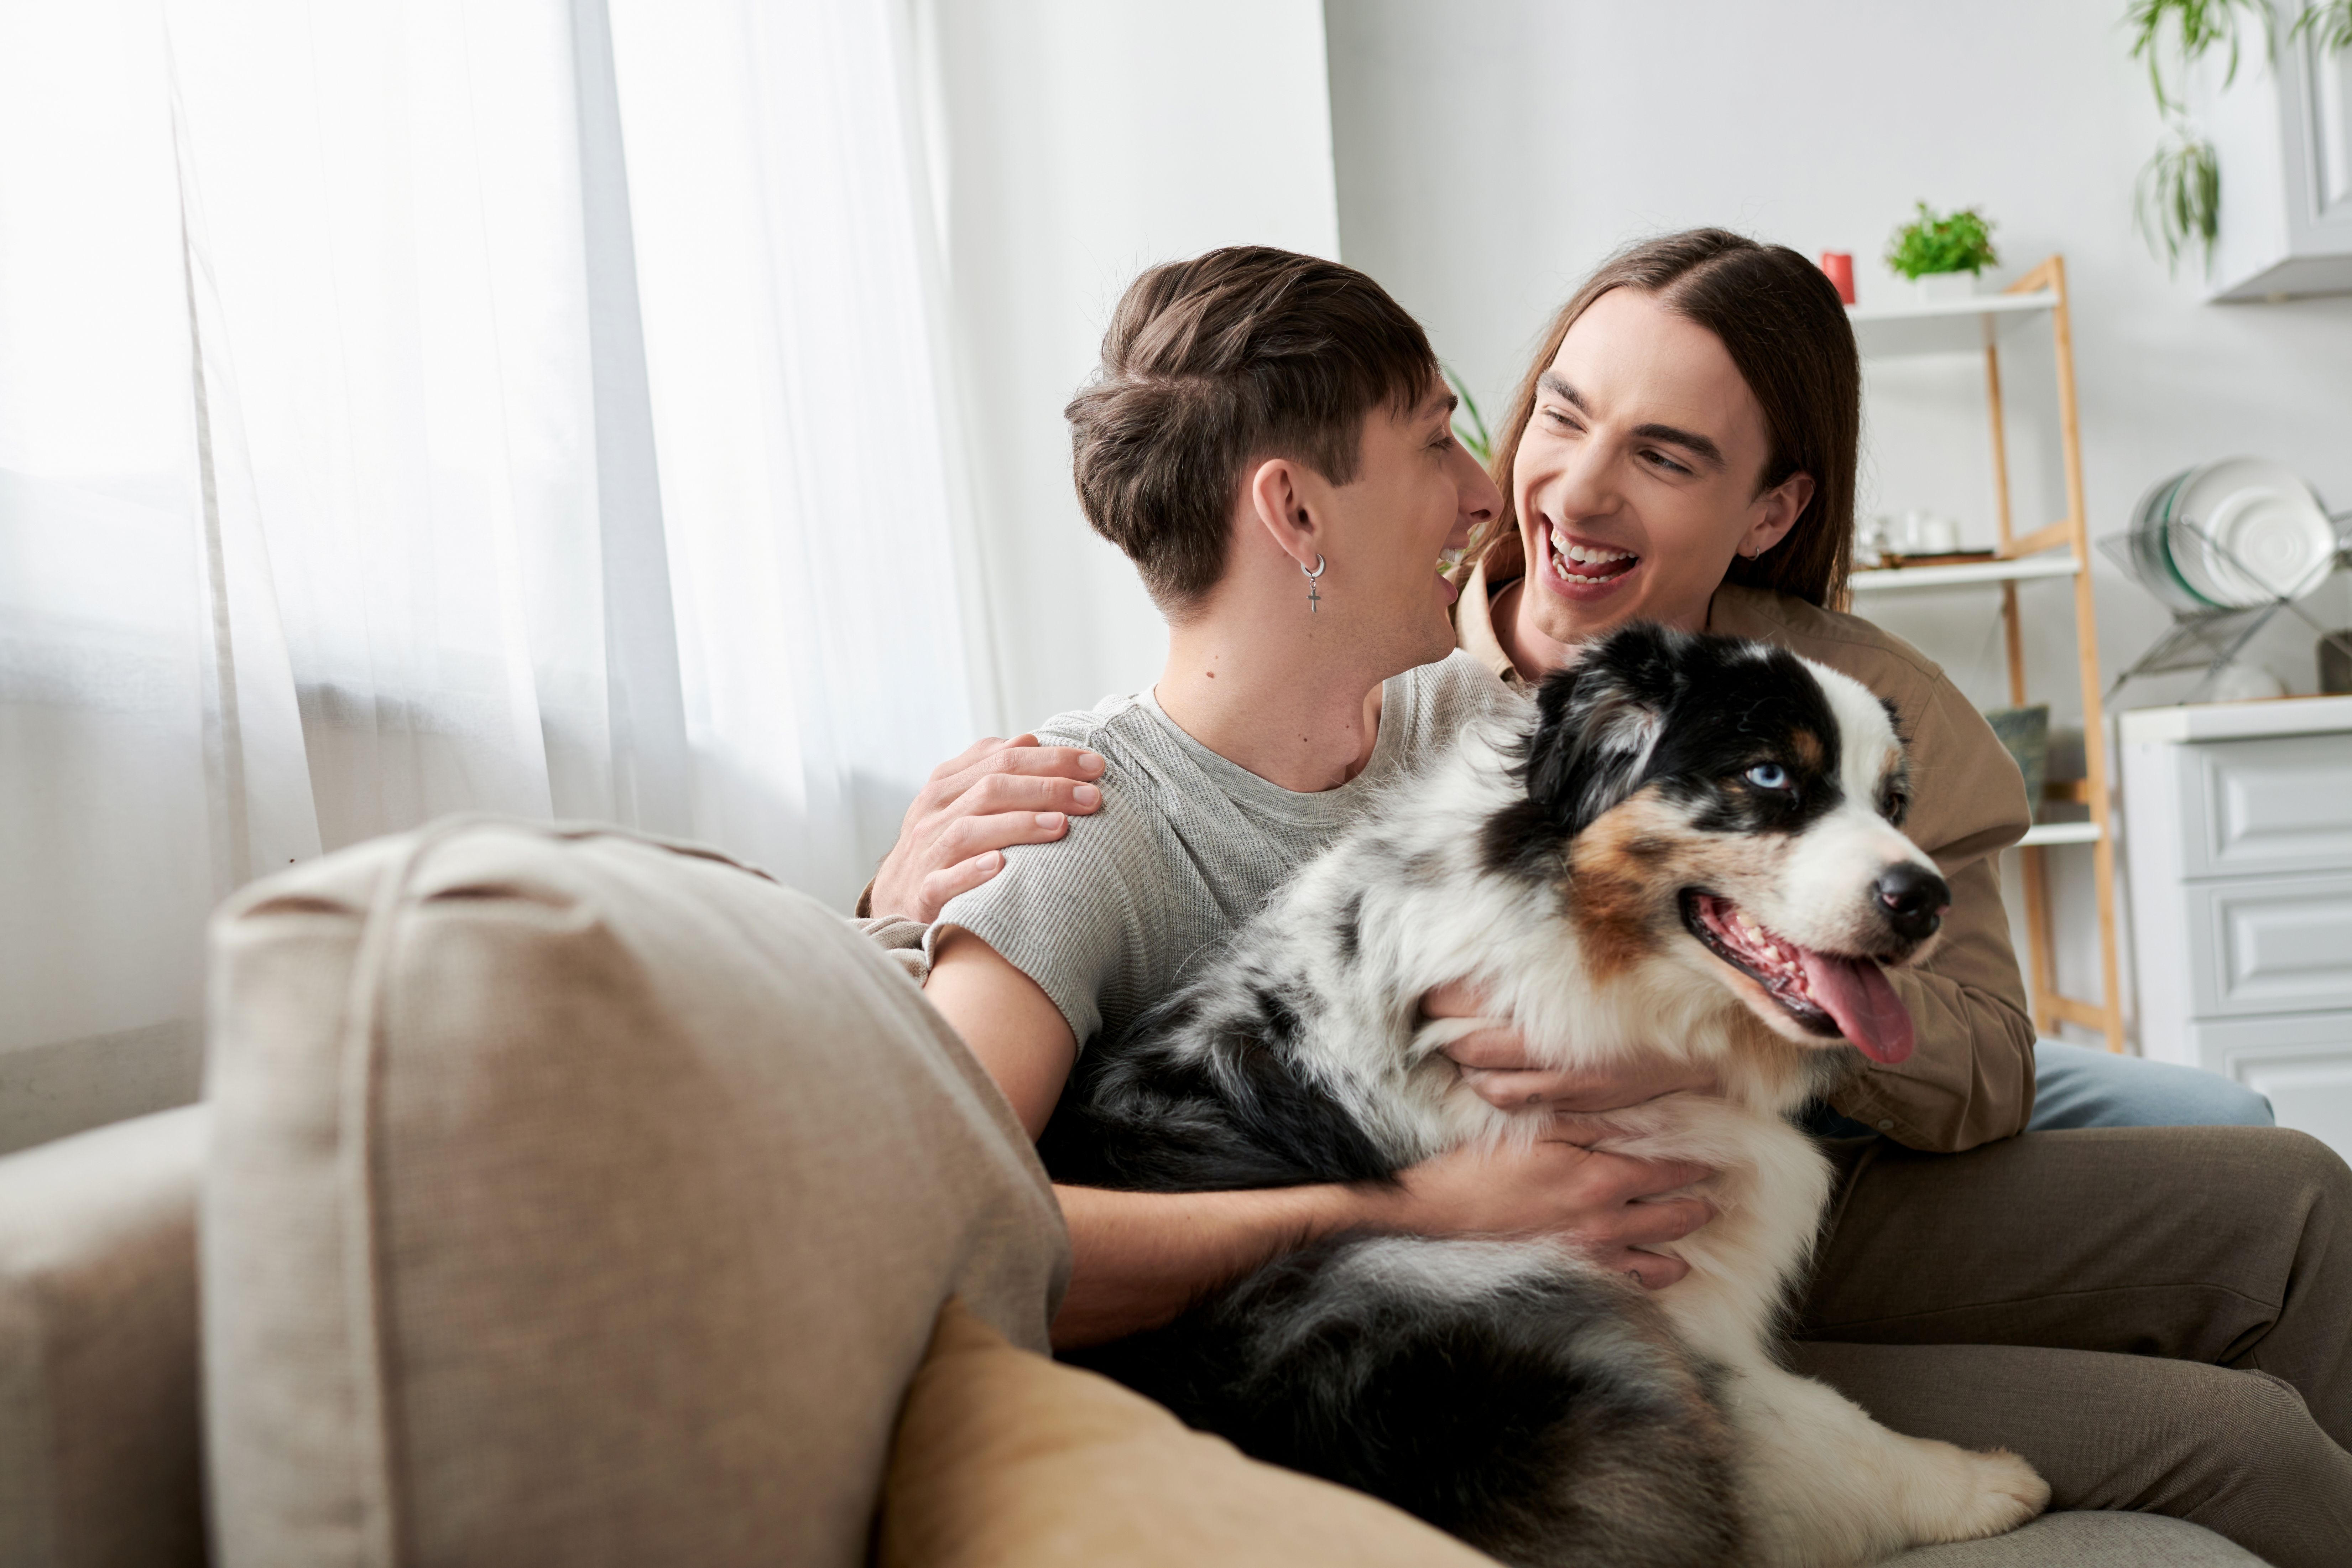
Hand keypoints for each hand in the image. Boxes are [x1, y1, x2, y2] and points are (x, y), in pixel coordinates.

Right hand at [868, 735, 1105, 921]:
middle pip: (992, 788)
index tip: (1096, 766)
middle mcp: (934, 812)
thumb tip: (1031, 738)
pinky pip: (945, 879)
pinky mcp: (923, 892)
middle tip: (1093, 797)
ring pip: (970, 829)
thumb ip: (991, 769)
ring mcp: (927, 851)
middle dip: (1047, 788)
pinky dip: (972, 872)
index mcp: (947, 783)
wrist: (895, 898)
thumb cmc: (942, 844)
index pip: (1003, 759)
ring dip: (1018, 825)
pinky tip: (1001, 866)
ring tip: (1060, 826)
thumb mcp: (960, 799)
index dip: (1052, 759)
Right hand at [1368, 1126, 1714, 1288]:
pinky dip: (1651, 1278)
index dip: (1696, 1164)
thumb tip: (1640, 1122)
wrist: (1438, 1217)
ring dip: (1682, 1247)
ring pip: (1664, 1262)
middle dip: (1702, 1205)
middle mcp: (1607, 1223)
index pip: (1669, 1171)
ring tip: (1690, 1234)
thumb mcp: (1538, 1131)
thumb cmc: (1483, 1168)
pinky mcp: (1577, 1280)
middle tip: (1715, 1196)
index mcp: (1599, 1178)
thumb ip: (1592, 1126)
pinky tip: (1655, 1269)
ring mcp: (1594, 1258)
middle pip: (1677, 1218)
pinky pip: (1632, 1286)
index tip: (1713, 1159)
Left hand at [1423, 979, 1718, 1111]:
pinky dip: (1490, 1089)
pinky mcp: (1576, 1099)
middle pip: (1467, 1041)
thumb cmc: (1635, 994)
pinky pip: (1513, 1102)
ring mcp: (1567, 1076)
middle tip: (1429, 1018)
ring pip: (1484, 1081)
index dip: (1439, 995)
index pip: (1472, 997)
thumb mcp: (1586, 971)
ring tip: (1457, 1048)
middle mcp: (1557, 1040)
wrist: (1699, 1035)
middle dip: (1439, 1031)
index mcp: (1554, 998)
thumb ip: (1538, 967)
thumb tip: (1483, 962)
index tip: (1426, 988)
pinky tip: (1489, 1074)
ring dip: (1462, 1066)